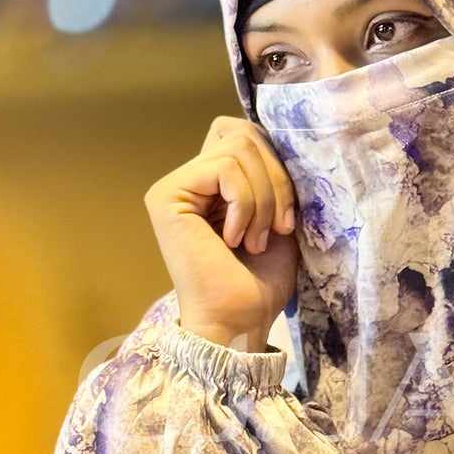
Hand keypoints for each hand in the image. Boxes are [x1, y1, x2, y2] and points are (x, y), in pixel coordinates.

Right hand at [144, 116, 300, 350]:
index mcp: (213, 183)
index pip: (246, 135)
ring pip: (238, 149)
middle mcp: (189, 180)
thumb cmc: (260, 280)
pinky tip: (235, 239)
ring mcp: (174, 187)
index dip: (276, 166)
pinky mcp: (166, 197)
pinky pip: (224, 169)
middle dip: (276, 181)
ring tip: (255, 240)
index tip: (287, 216)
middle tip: (277, 228)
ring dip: (263, 200)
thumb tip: (279, 135)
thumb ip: (271, 173)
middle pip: (243, 134)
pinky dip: (245, 205)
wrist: (242, 319)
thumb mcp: (278, 214)